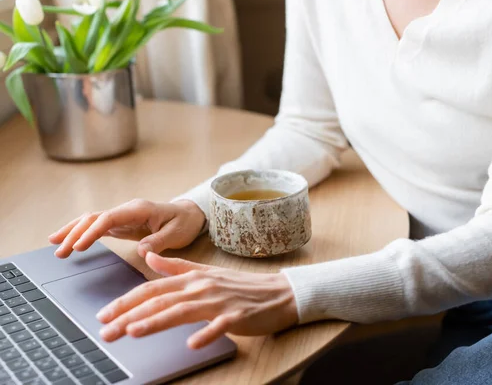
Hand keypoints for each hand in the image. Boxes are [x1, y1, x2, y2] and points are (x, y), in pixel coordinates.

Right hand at [49, 199, 205, 258]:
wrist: (189, 214)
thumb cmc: (184, 222)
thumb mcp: (176, 233)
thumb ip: (158, 241)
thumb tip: (141, 251)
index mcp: (139, 209)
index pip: (109, 218)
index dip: (92, 231)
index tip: (79, 246)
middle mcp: (127, 210)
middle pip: (94, 218)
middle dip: (75, 232)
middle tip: (59, 250)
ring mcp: (122, 216)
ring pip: (92, 221)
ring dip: (73, 232)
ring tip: (54, 245)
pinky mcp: (121, 224)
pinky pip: (97, 227)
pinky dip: (82, 234)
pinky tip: (69, 242)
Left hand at [96, 253, 297, 347]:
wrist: (278, 293)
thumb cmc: (241, 286)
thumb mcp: (206, 272)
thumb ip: (175, 266)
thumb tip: (148, 256)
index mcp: (193, 277)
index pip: (152, 288)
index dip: (126, 300)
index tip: (103, 314)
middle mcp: (202, 287)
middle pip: (160, 300)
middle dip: (129, 315)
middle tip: (105, 330)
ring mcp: (220, 301)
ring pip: (182, 311)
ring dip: (156, 321)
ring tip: (132, 331)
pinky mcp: (237, 316)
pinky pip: (219, 326)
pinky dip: (205, 334)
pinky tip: (191, 344)